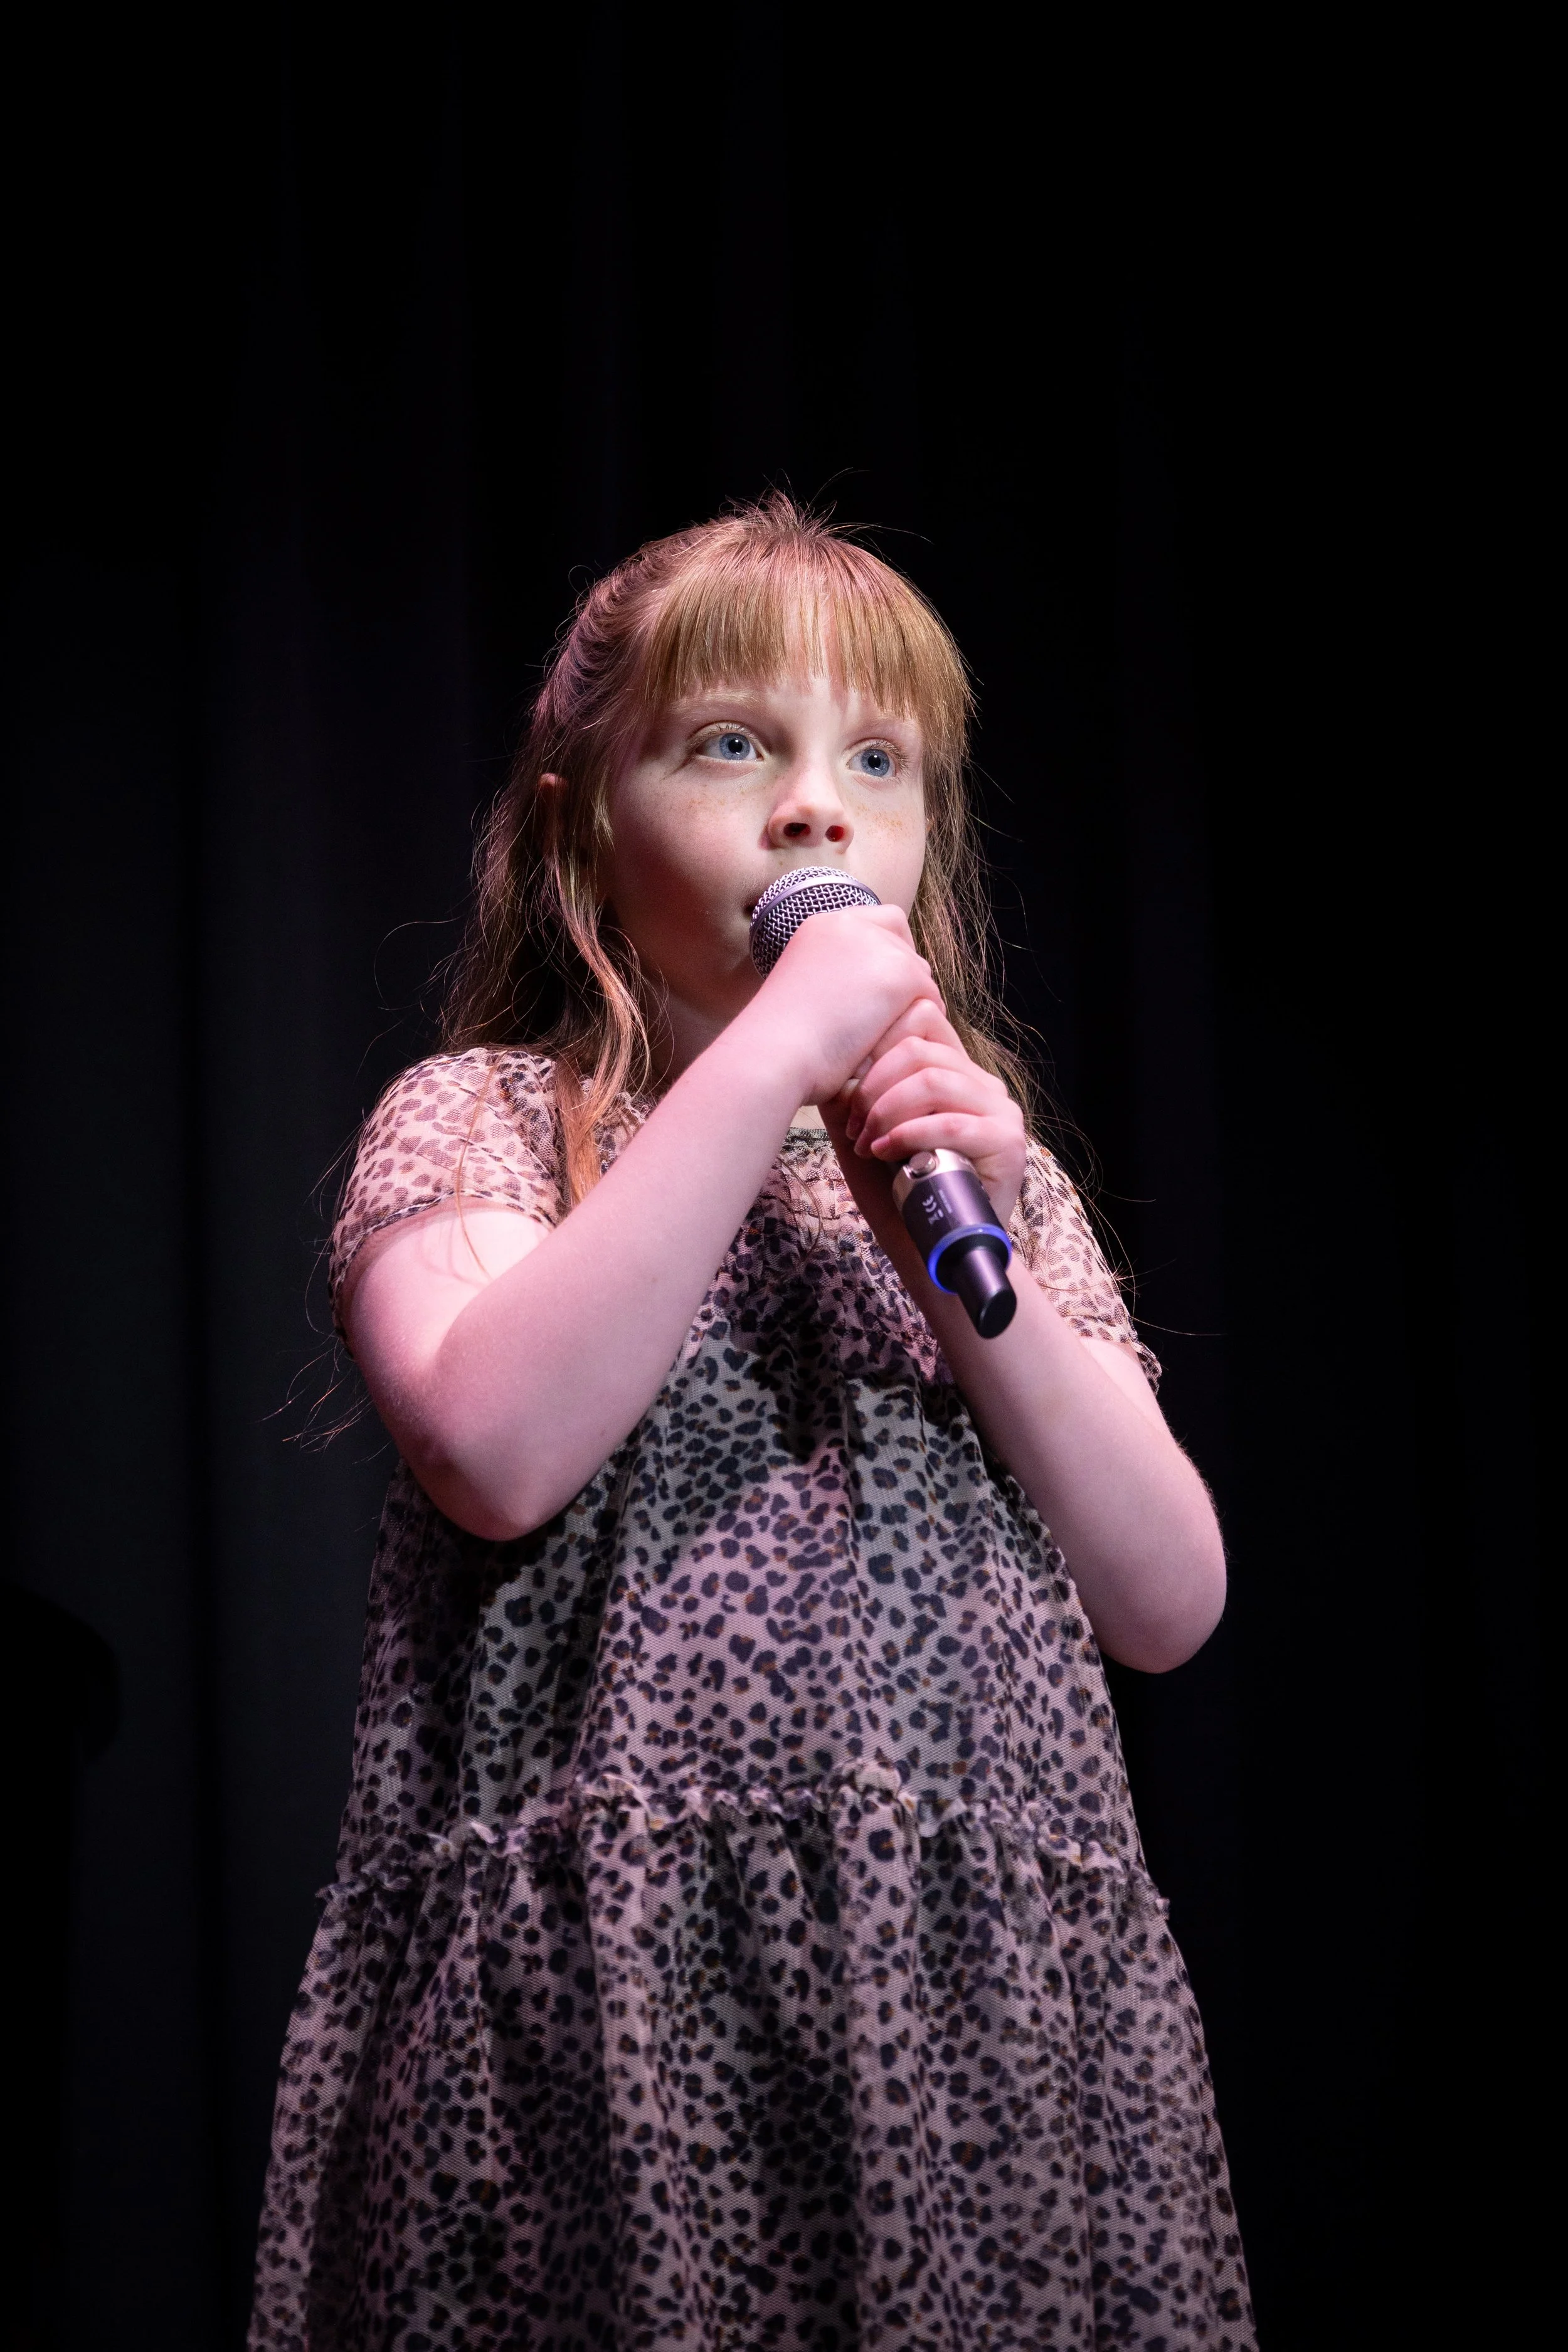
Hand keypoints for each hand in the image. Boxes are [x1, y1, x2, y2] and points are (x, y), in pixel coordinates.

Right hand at [740, 903, 943, 1109]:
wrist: (774, 1054)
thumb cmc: (780, 1042)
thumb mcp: (804, 990)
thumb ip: (836, 977)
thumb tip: (871, 993)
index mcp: (822, 925)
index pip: (878, 921)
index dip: (887, 950)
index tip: (882, 986)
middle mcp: (850, 924)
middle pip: (902, 939)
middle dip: (903, 975)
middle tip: (894, 1015)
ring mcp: (876, 945)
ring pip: (918, 969)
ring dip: (910, 1000)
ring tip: (891, 1035)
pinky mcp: (899, 973)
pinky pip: (930, 997)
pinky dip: (919, 1022)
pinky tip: (899, 1045)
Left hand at [835, 997, 1026, 1226]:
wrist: (932, 1252)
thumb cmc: (899, 1195)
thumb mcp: (863, 1136)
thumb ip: (850, 1097)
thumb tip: (830, 1062)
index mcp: (955, 1072)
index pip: (921, 1018)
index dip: (876, 1042)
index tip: (848, 1086)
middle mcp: (982, 1083)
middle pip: (920, 1047)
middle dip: (873, 1084)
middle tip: (853, 1126)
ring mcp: (1000, 1111)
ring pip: (933, 1080)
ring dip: (886, 1111)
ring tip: (868, 1143)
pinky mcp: (1006, 1143)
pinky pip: (950, 1123)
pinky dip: (908, 1135)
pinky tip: (886, 1153)